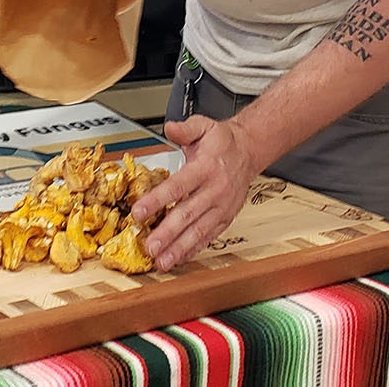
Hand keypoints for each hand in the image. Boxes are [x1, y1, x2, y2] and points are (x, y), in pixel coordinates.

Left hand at [132, 115, 259, 270]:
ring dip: (179, 248)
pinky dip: (194, 250)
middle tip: (150, 246)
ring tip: (162, 261)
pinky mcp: (225, 218)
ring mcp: (221, 207)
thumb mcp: (204, 126)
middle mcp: (214, 190)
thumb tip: (170, 128)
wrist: (249, 151)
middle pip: (187, 215)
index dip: (157, 201)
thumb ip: (185, 129)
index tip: (138, 213)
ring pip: (198, 231)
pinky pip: (209, 237)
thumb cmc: (222, 141)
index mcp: (205, 168)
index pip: (178, 187)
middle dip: (167, 233)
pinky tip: (179, 259)